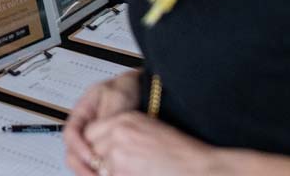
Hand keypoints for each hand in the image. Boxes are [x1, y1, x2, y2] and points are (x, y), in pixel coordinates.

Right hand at [64, 72, 138, 174]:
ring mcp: (96, 138)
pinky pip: (99, 161)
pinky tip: (112, 173)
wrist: (146, 90)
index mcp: (82, 112)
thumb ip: (105, 116)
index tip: (89, 157)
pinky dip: (102, 169)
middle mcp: (86, 128)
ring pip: (84, 159)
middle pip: (73, 150)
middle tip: (94, 174)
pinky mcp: (107, 148)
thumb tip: (96, 136)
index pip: (70, 133)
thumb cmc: (129, 88)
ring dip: (89, 170)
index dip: (77, 147)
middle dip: (81, 165)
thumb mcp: (116, 96)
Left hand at [84, 111, 214, 175]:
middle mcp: (118, 131)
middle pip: (91, 148)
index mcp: (124, 118)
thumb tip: (104, 150)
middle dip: (98, 162)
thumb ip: (123, 136)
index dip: (94, 147)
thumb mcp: (148, 132)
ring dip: (107, 172)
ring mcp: (117, 150)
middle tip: (114, 169)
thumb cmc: (181, 155)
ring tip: (131, 171)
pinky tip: (133, 175)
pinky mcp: (121, 169)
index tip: (99, 157)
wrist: (199, 168)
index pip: (90, 131)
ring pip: (97, 166)